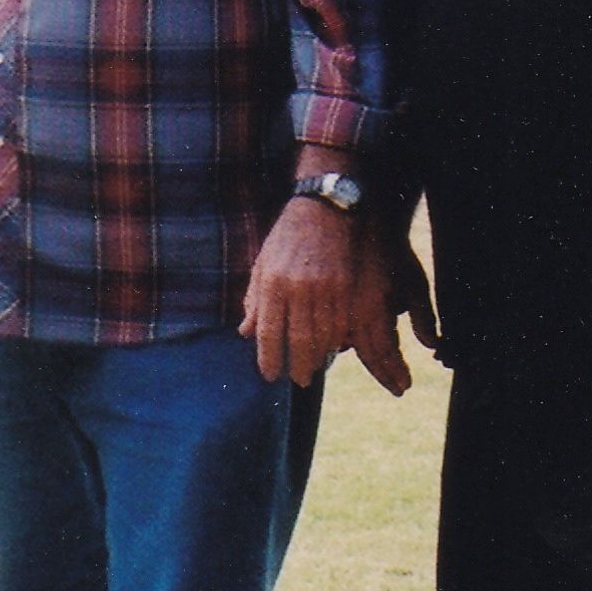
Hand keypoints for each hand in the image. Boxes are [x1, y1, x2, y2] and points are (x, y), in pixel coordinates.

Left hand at [240, 199, 414, 395]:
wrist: (324, 210)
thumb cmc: (288, 237)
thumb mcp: (263, 264)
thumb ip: (255, 300)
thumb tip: (245, 332)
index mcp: (273, 283)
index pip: (270, 332)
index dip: (268, 358)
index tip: (269, 375)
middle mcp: (299, 288)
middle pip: (300, 339)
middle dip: (298, 365)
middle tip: (298, 380)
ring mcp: (325, 288)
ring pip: (323, 335)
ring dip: (318, 356)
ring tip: (313, 367)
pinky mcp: (346, 286)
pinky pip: (341, 323)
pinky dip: (336, 340)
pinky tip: (331, 347)